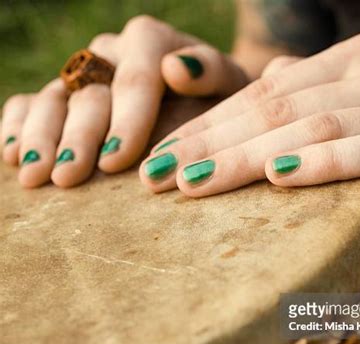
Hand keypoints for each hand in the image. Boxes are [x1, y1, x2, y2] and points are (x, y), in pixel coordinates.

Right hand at [1, 15, 246, 188]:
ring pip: (54, 97)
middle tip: (69, 177)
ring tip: (35, 176)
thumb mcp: (231, 88)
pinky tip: (13, 154)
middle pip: (89, 90)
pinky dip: (19, 125)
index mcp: (152, 43)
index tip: (117, 161)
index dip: (125, 118)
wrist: (206, 103)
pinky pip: (31, 102)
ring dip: (42, 137)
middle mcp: (112, 54)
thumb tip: (175, 68)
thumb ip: (211, 74)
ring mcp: (85, 74)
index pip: (136, 75)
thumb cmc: (222, 102)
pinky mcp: (67, 94)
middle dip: (79, 137)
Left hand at [139, 32, 359, 246]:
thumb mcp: (347, 125)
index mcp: (347, 61)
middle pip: (275, 108)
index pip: (260, 94)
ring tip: (196, 183)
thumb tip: (245, 115)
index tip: (159, 159)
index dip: (205, 126)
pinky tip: (279, 179)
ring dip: (247, 156)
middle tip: (159, 176)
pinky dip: (324, 163)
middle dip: (210, 143)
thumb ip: (304, 110)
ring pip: (311, 126)